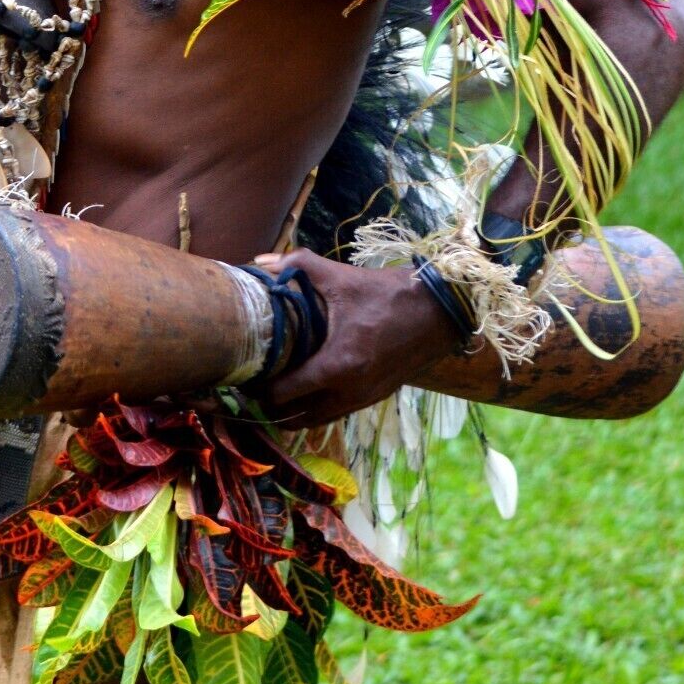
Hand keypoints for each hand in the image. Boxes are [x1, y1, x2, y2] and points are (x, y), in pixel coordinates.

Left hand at [252, 247, 460, 429]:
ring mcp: (364, 398)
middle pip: (295, 417)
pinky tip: (308, 387)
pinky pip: (337, 413)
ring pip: (317, 421)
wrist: (437, 311)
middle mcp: (349, 391)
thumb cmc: (386, 294)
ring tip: (276, 390)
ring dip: (294, 411)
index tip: (246, 373)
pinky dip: (318, 408)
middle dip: (272, 405)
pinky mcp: (375, 398)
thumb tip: (260, 262)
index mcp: (337, 365)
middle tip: (255, 385)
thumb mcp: (340, 277)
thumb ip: (296, 265)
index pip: (283, 394)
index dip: (259, 388)